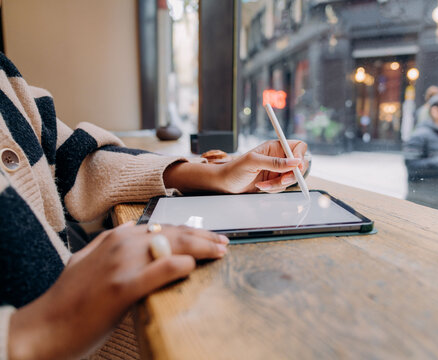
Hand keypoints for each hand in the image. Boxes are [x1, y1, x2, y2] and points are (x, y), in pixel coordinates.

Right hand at [8, 223, 227, 359]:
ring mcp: (122, 264)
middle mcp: (122, 244)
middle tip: (224, 243)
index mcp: (117, 237)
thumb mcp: (90, 260)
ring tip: (220, 251)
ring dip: (201, 248)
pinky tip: (192, 266)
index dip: (192, 231)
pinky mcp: (121, 288)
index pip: (165, 228)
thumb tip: (139, 234)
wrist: (46, 326)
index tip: (210, 237)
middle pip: (175, 234)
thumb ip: (114, 245)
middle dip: (204, 237)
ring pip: (172, 247)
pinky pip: (157, 271)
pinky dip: (177, 266)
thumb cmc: (71, 297)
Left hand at [218, 140, 308, 192]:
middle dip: (292, 175)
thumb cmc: (234, 169)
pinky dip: (274, 189)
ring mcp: (277, 170)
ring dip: (278, 184)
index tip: (296, 167)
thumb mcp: (254, 162)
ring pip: (291, 178)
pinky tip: (262, 187)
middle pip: (299, 165)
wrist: (226, 183)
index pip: (298, 147)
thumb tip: (295, 162)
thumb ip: (274, 162)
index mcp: (275, 147)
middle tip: (282, 180)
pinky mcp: (275, 181)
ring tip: (262, 184)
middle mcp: (278, 157)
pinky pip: (283, 187)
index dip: (300, 156)